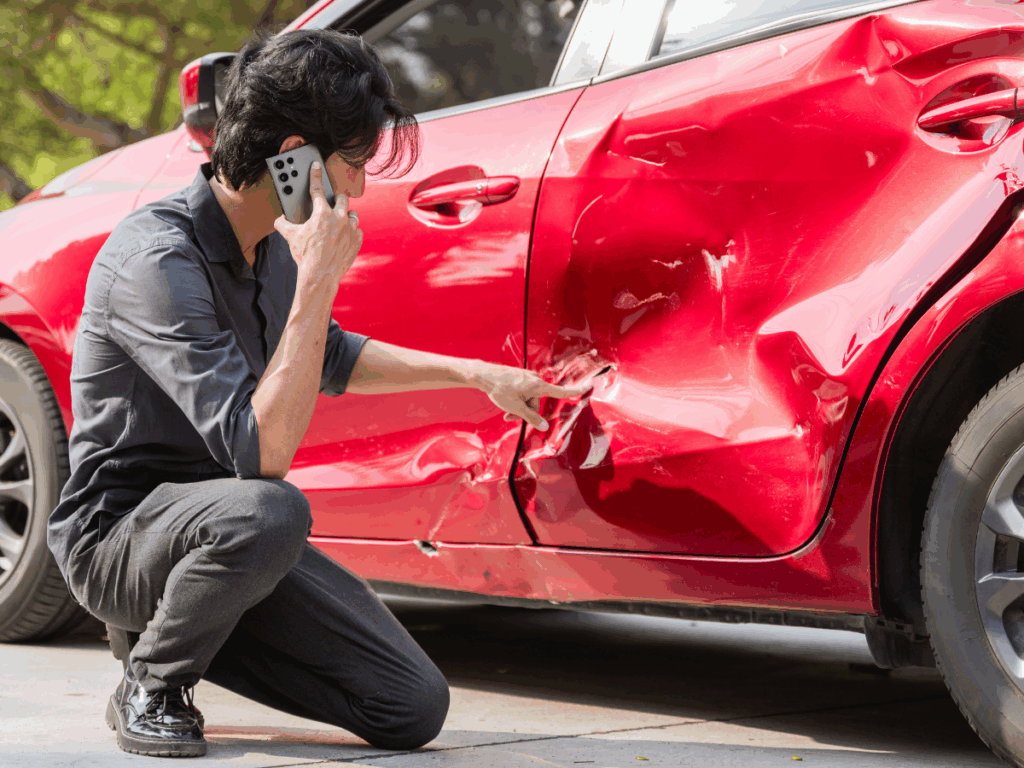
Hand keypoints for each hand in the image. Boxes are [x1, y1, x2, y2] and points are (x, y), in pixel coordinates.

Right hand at [274, 162, 361, 286]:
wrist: (320, 275)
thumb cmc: (305, 255)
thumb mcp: (290, 237)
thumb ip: (283, 224)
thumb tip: (279, 219)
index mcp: (322, 213)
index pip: (317, 188)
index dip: (315, 175)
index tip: (317, 165)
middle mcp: (339, 218)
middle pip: (342, 199)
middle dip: (337, 198)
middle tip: (333, 203)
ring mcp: (351, 229)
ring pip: (353, 215)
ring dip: (347, 216)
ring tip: (339, 222)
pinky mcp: (357, 241)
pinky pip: (357, 231)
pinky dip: (351, 233)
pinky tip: (345, 237)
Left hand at [477, 365, 590, 429]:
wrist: (484, 375)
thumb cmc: (500, 390)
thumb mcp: (516, 408)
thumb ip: (531, 418)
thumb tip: (545, 427)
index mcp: (538, 386)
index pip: (561, 391)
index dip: (575, 391)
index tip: (589, 387)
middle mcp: (535, 380)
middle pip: (537, 402)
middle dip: (526, 411)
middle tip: (510, 417)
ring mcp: (527, 377)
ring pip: (529, 398)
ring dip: (520, 407)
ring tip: (506, 412)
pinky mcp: (521, 377)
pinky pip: (523, 392)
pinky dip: (517, 400)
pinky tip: (506, 402)